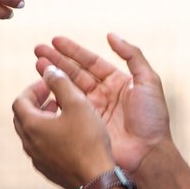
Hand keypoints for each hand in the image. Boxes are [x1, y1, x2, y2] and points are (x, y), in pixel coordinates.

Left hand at [11, 62, 117, 188]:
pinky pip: (42, 148)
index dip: (34, 89)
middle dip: (36, 103)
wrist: (96, 179)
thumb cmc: (88, 140)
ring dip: (43, 119)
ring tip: (62, 113)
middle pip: (23, 117)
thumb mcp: (77, 104)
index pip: (20, 101)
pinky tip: (69, 135)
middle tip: (53, 96)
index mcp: (31, 125)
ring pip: (32, 133)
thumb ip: (61, 83)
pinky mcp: (48, 170)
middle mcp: (29, 144)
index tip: (50, 84)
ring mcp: (37, 159)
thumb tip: (49, 70)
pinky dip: (49, 135)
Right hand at [27, 33, 170, 176]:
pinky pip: (67, 110)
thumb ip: (133, 55)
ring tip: (37, 64)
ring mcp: (92, 111)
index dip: (72, 51)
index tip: (55, 41)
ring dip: (52, 76)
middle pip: (75, 73)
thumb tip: (111, 35)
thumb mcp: (149, 81)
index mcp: (117, 82)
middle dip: (56, 61)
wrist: (149, 153)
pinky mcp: (85, 126)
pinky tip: (42, 90)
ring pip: (68, 89)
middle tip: (37, 50)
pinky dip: (54, 99)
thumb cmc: (152, 118)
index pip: (91, 62)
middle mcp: (103, 94)